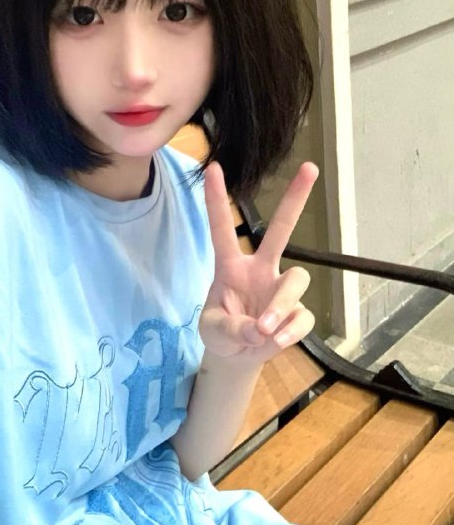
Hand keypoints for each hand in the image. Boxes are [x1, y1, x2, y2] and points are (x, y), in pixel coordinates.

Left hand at [200, 161, 318, 366]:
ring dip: (282, 304)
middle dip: (296, 199)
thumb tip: (262, 328)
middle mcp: (261, 269)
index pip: (222, 228)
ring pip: (297, 279)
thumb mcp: (214, 330)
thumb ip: (234, 327)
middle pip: (282, 229)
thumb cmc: (220, 331)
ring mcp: (280, 289)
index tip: (213, 168)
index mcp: (231, 266)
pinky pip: (302, 316)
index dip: (217, 200)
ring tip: (264, 329)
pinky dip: (290, 330)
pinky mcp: (297, 313)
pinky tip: (275, 341)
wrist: (235, 357)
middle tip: (310, 167)